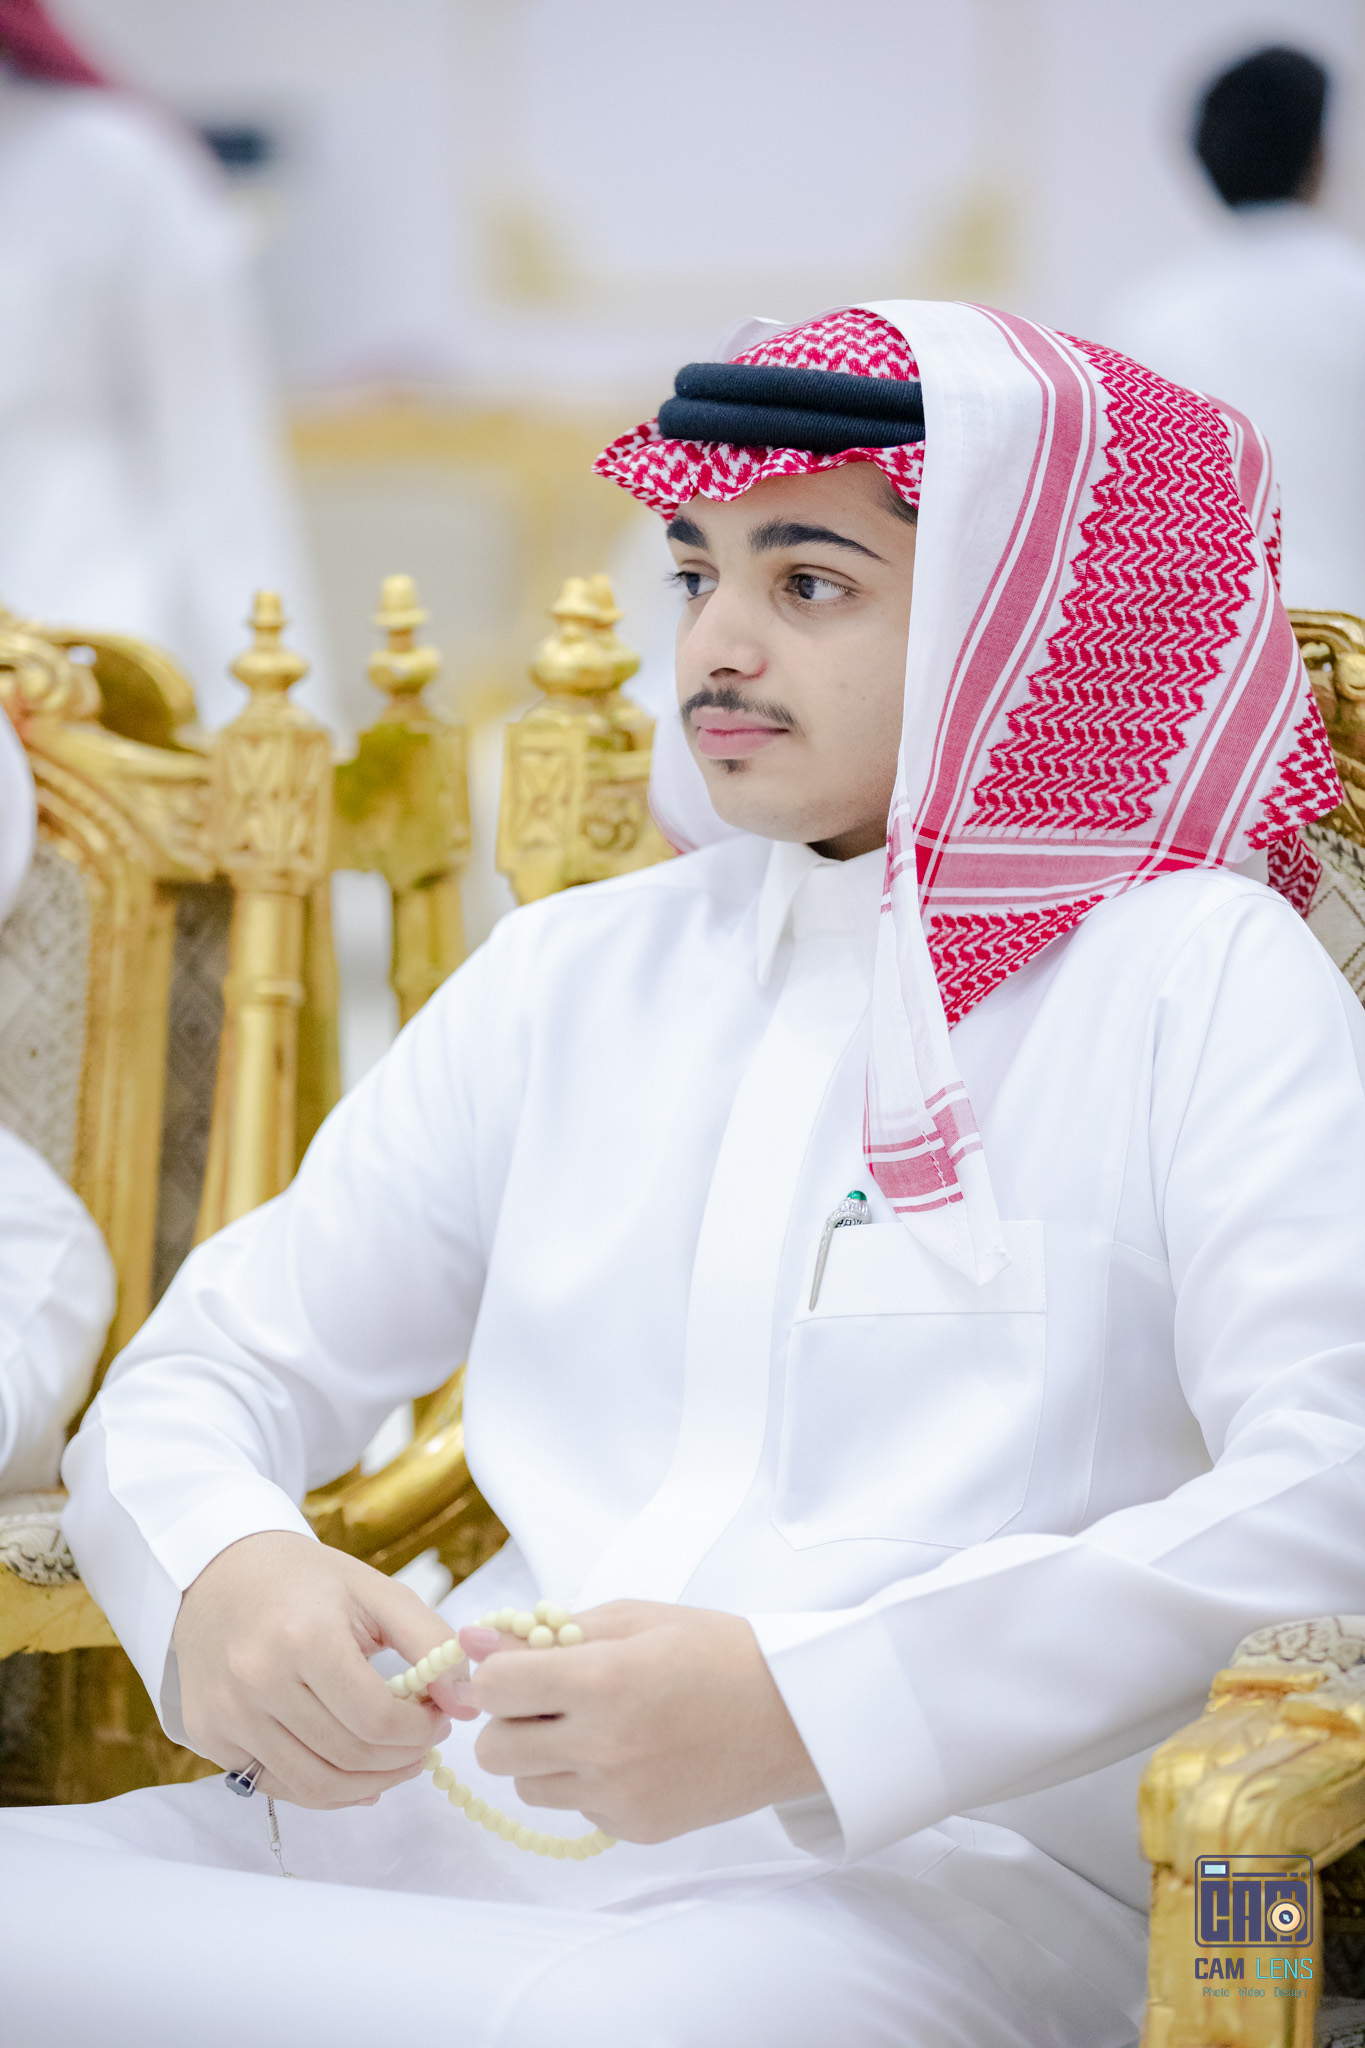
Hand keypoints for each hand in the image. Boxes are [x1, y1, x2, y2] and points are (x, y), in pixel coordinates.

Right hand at [173, 1530, 474, 1808]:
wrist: (221, 1572)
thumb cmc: (308, 1581)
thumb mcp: (377, 1593)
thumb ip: (430, 1643)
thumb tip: (466, 1701)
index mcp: (303, 1638)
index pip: (376, 1719)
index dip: (422, 1730)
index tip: (439, 1717)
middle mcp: (256, 1681)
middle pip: (349, 1756)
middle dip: (403, 1757)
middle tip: (424, 1739)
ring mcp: (226, 1714)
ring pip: (314, 1786)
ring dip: (370, 1783)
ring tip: (396, 1760)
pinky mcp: (209, 1736)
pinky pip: (277, 1785)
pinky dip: (324, 1789)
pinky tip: (352, 1770)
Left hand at [453, 1600, 821, 1842]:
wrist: (793, 1715)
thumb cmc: (716, 1650)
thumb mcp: (637, 1618)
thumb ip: (552, 1631)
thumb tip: (475, 1640)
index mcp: (602, 1681)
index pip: (494, 1688)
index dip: (502, 1671)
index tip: (524, 1665)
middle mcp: (603, 1747)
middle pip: (494, 1751)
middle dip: (511, 1721)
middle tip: (550, 1701)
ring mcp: (619, 1797)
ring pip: (528, 1786)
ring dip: (543, 1756)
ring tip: (594, 1727)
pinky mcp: (636, 1830)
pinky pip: (577, 1809)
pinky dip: (588, 1784)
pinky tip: (632, 1756)